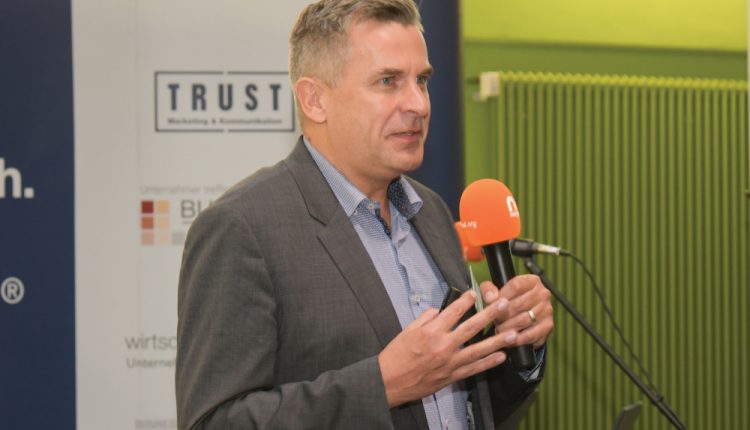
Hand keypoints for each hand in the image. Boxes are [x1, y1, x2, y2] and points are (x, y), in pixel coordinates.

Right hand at [378, 290, 519, 407]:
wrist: (389, 381)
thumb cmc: (396, 355)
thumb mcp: (408, 330)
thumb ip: (427, 318)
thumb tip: (442, 311)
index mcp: (431, 331)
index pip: (453, 311)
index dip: (466, 300)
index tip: (475, 293)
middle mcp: (443, 345)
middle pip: (471, 327)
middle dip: (490, 315)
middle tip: (505, 305)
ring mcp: (449, 362)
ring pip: (478, 350)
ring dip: (497, 341)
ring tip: (513, 333)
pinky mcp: (451, 376)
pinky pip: (474, 369)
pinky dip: (488, 363)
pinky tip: (501, 356)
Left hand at [479, 274, 553, 349]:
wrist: (522, 316)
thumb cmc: (507, 301)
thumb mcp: (495, 291)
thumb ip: (489, 290)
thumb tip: (491, 298)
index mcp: (531, 281)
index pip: (516, 286)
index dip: (502, 296)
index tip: (492, 305)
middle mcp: (543, 293)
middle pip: (520, 304)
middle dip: (503, 315)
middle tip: (494, 322)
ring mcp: (547, 309)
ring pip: (524, 320)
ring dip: (508, 328)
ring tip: (499, 330)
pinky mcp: (548, 325)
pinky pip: (531, 334)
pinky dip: (517, 339)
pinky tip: (508, 339)